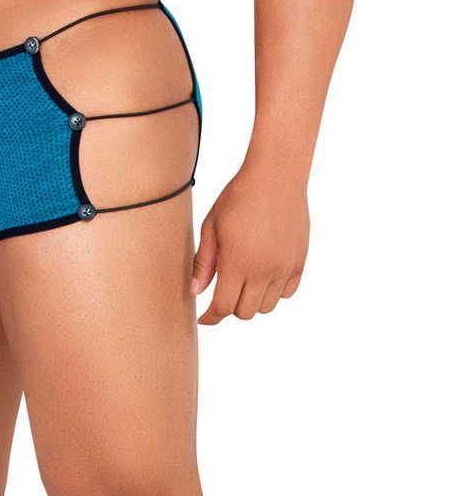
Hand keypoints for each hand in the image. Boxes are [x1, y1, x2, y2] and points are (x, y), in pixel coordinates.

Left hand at [191, 166, 308, 323]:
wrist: (275, 177)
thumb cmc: (237, 197)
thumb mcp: (212, 226)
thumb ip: (204, 262)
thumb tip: (195, 291)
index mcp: (237, 262)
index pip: (223, 306)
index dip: (211, 317)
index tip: (203, 318)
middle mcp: (263, 271)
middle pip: (245, 312)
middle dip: (230, 307)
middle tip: (222, 292)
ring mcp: (284, 268)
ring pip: (267, 307)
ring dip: (252, 301)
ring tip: (243, 281)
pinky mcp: (299, 262)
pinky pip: (287, 293)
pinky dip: (273, 292)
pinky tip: (263, 276)